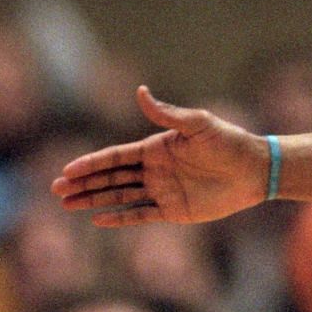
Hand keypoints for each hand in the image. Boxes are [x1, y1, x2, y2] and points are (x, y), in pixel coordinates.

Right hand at [52, 86, 268, 226]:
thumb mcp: (198, 124)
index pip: (115, 157)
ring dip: (93, 199)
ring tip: (66, 204)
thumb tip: (140, 92)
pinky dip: (120, 218)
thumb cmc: (229, 142)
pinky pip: (141, 215)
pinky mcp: (174, 211)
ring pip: (119, 196)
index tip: (67, 170)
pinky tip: (98, 219)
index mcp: (156, 147)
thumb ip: (167, 114)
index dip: (91, 163)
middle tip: (56, 189)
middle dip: (83, 183)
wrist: (256, 169)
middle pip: (111, 177)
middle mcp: (154, 169)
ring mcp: (162, 191)